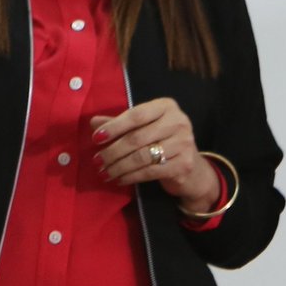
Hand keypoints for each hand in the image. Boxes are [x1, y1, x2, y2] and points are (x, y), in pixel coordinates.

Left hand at [91, 98, 220, 213]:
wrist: (192, 168)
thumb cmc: (163, 141)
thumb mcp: (144, 128)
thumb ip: (121, 124)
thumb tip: (94, 122)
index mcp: (166, 106)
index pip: (136, 115)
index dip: (114, 126)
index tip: (96, 138)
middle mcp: (178, 122)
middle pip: (137, 137)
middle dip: (113, 151)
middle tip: (97, 160)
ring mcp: (183, 143)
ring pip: (142, 157)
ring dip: (119, 166)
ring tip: (105, 172)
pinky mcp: (183, 164)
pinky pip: (150, 171)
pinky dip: (131, 176)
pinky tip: (120, 179)